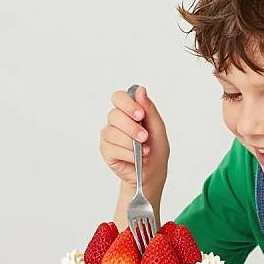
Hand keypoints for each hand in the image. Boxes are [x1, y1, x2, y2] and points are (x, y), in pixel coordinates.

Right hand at [100, 86, 169, 208]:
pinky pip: (112, 148)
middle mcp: (117, 121)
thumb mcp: (158, 129)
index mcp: (129, 111)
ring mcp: (109, 135)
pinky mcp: (105, 150)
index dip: (128, 104)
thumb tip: (140, 90)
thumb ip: (149, 110)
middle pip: (114, 114)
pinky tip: (135, 159)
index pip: (119, 97)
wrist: (152, 173)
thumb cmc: (156, 150)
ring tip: (144, 152)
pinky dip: (127, 154)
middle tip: (144, 137)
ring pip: (113, 132)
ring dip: (131, 143)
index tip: (140, 115)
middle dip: (132, 127)